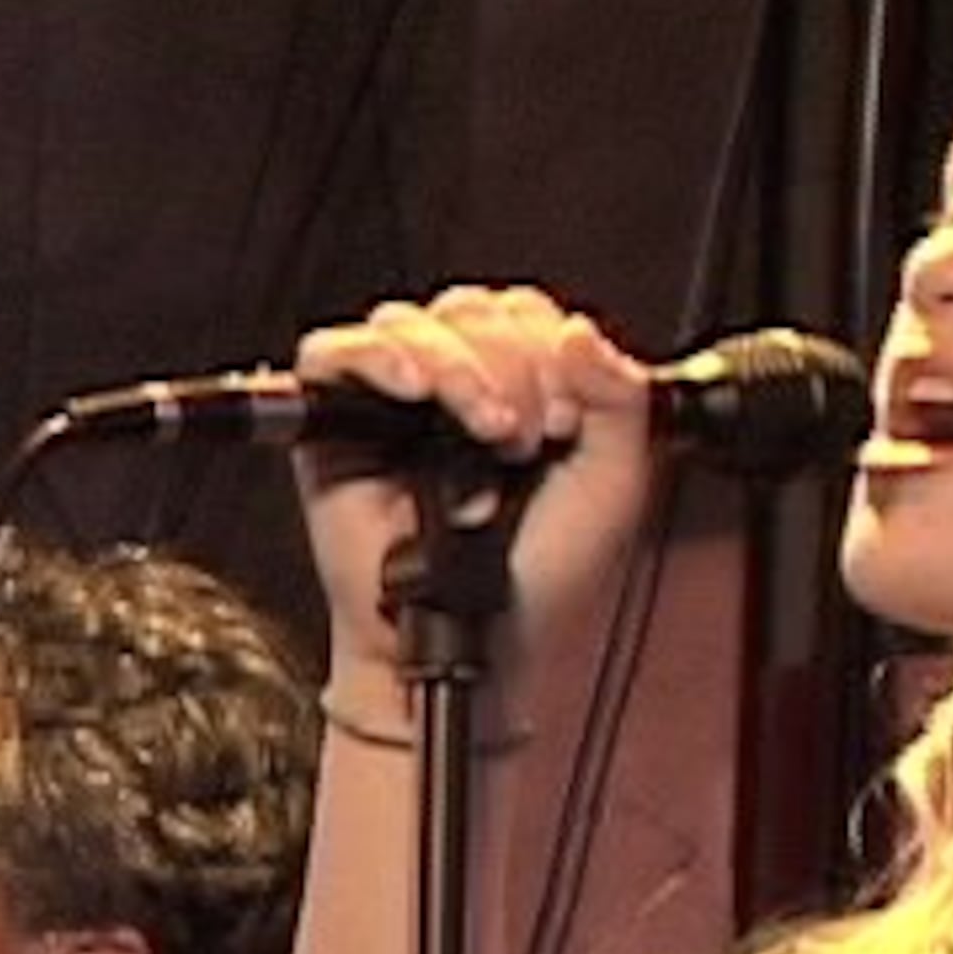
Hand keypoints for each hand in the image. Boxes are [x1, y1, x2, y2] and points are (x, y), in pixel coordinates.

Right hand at [289, 287, 656, 715]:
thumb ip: (619, 399)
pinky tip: (413, 389)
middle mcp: (453, 385)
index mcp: (519, 385)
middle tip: (525, 439)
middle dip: (510, 366)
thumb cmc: (536, 578)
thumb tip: (579, 332)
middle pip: (471, 310)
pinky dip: (377, 356)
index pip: (525, 314)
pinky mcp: (333, 424)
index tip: (565, 417)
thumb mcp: (613, 483)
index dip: (548, 349)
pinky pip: (334, 354)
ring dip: (458, 367)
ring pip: (412, 322)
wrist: (481, 643)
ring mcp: (392, 401)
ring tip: (483, 434)